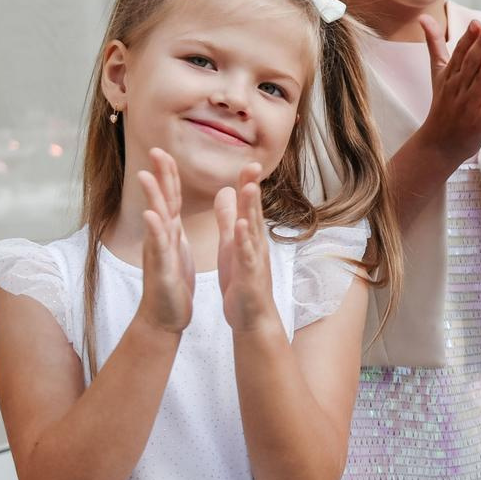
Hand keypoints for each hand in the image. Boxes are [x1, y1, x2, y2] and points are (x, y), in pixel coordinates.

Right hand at [136, 148, 194, 333]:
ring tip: (146, 175)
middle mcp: (163, 238)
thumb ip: (171, 228)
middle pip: (161, 201)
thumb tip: (166, 209)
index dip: (168, 174)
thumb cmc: (172, 284)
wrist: (166, 316)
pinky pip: (159, 248)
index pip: (170, 197)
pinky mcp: (162, 269)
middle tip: (155, 150)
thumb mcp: (175, 250)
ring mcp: (159, 252)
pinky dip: (156, 231)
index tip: (165, 151)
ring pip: (156, 220)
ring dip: (151, 198)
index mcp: (171, 233)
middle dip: (159, 176)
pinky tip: (152, 216)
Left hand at [214, 162, 275, 333]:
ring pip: (252, 230)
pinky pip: (247, 256)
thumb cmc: (241, 280)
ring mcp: (254, 260)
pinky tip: (241, 227)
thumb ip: (228, 218)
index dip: (247, 183)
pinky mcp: (249, 276)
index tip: (247, 162)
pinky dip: (244, 241)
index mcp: (247, 236)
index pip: (247, 205)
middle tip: (252, 164)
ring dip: (251, 209)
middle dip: (252, 188)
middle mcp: (255, 244)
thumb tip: (226, 191)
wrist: (252, 317)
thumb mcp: (231, 244)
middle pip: (253, 212)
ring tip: (248, 188)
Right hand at [418, 14, 480, 166]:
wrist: (438, 143)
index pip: (460, 53)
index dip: (468, 38)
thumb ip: (434, 44)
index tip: (477, 23)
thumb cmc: (442, 104)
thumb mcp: (437, 72)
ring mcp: (470, 104)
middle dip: (480, 46)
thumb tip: (424, 17)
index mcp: (450, 74)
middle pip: (470, 64)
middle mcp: (459, 87)